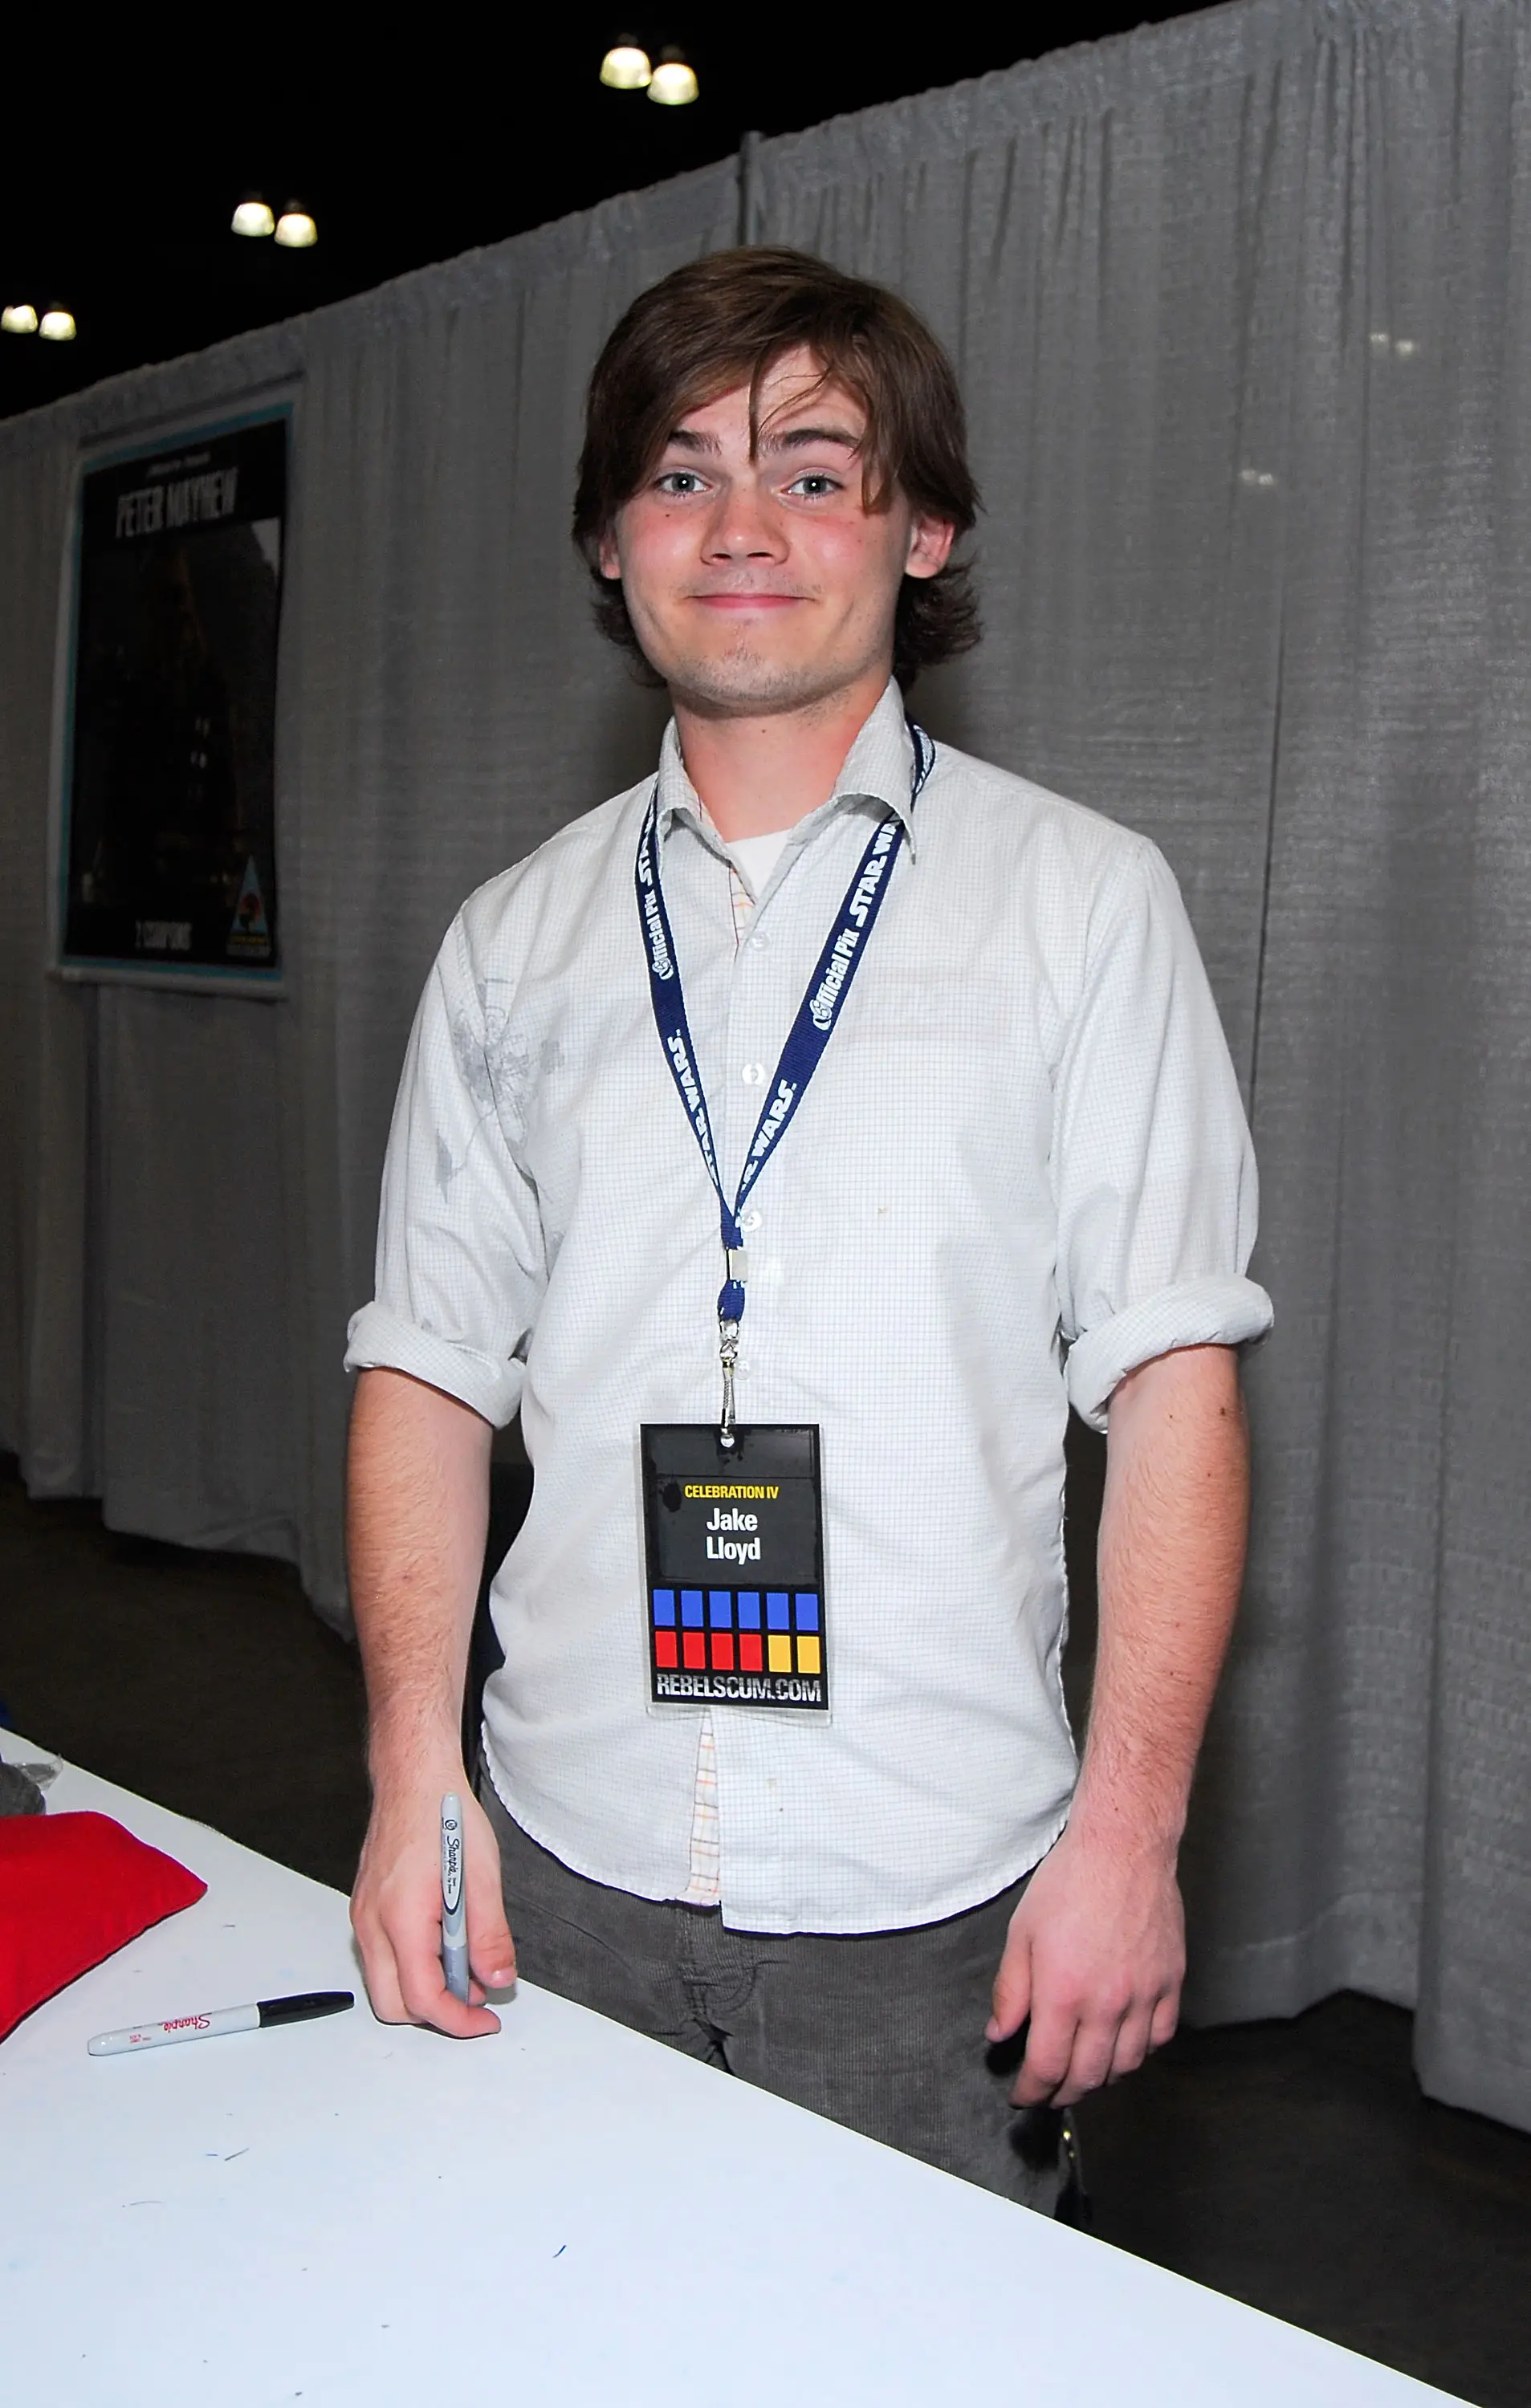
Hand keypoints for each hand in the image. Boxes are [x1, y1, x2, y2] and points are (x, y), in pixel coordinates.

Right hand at [351, 1774, 515, 2037]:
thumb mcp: (483, 1875)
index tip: (485, 2020)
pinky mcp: (364, 1909)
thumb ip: (490, 1935)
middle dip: (437, 2013)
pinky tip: (443, 1943)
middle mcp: (372, 1922)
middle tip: (476, 1996)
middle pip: (393, 2005)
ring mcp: (363, 1916)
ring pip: (384, 1985)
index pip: (422, 1997)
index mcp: (402, 1917)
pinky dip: (411, 1967)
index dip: (457, 2020)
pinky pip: (381, 1959)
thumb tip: (497, 1978)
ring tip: (465, 1964)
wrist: (413, 1778)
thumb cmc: (444, 1813)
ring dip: (424, 1990)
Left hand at [986, 1823, 1184, 2105]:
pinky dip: (1141, 2051)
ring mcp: (1143, 1995)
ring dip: (1102, 2078)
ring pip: (1126, 2064)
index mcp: (1063, 1993)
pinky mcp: (1170, 1982)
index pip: (1046, 2067)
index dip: (1032, 2091)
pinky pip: (1160, 2036)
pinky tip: (1125, 2045)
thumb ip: (1010, 1990)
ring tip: (1084, 2073)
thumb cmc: (1070, 1883)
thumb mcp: (1022, 1933)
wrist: (1123, 1849)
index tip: (1023, 2096)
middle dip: (1063, 2093)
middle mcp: (1106, 2003)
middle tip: (1050, 2093)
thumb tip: (1000, 2031)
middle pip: (1087, 2076)